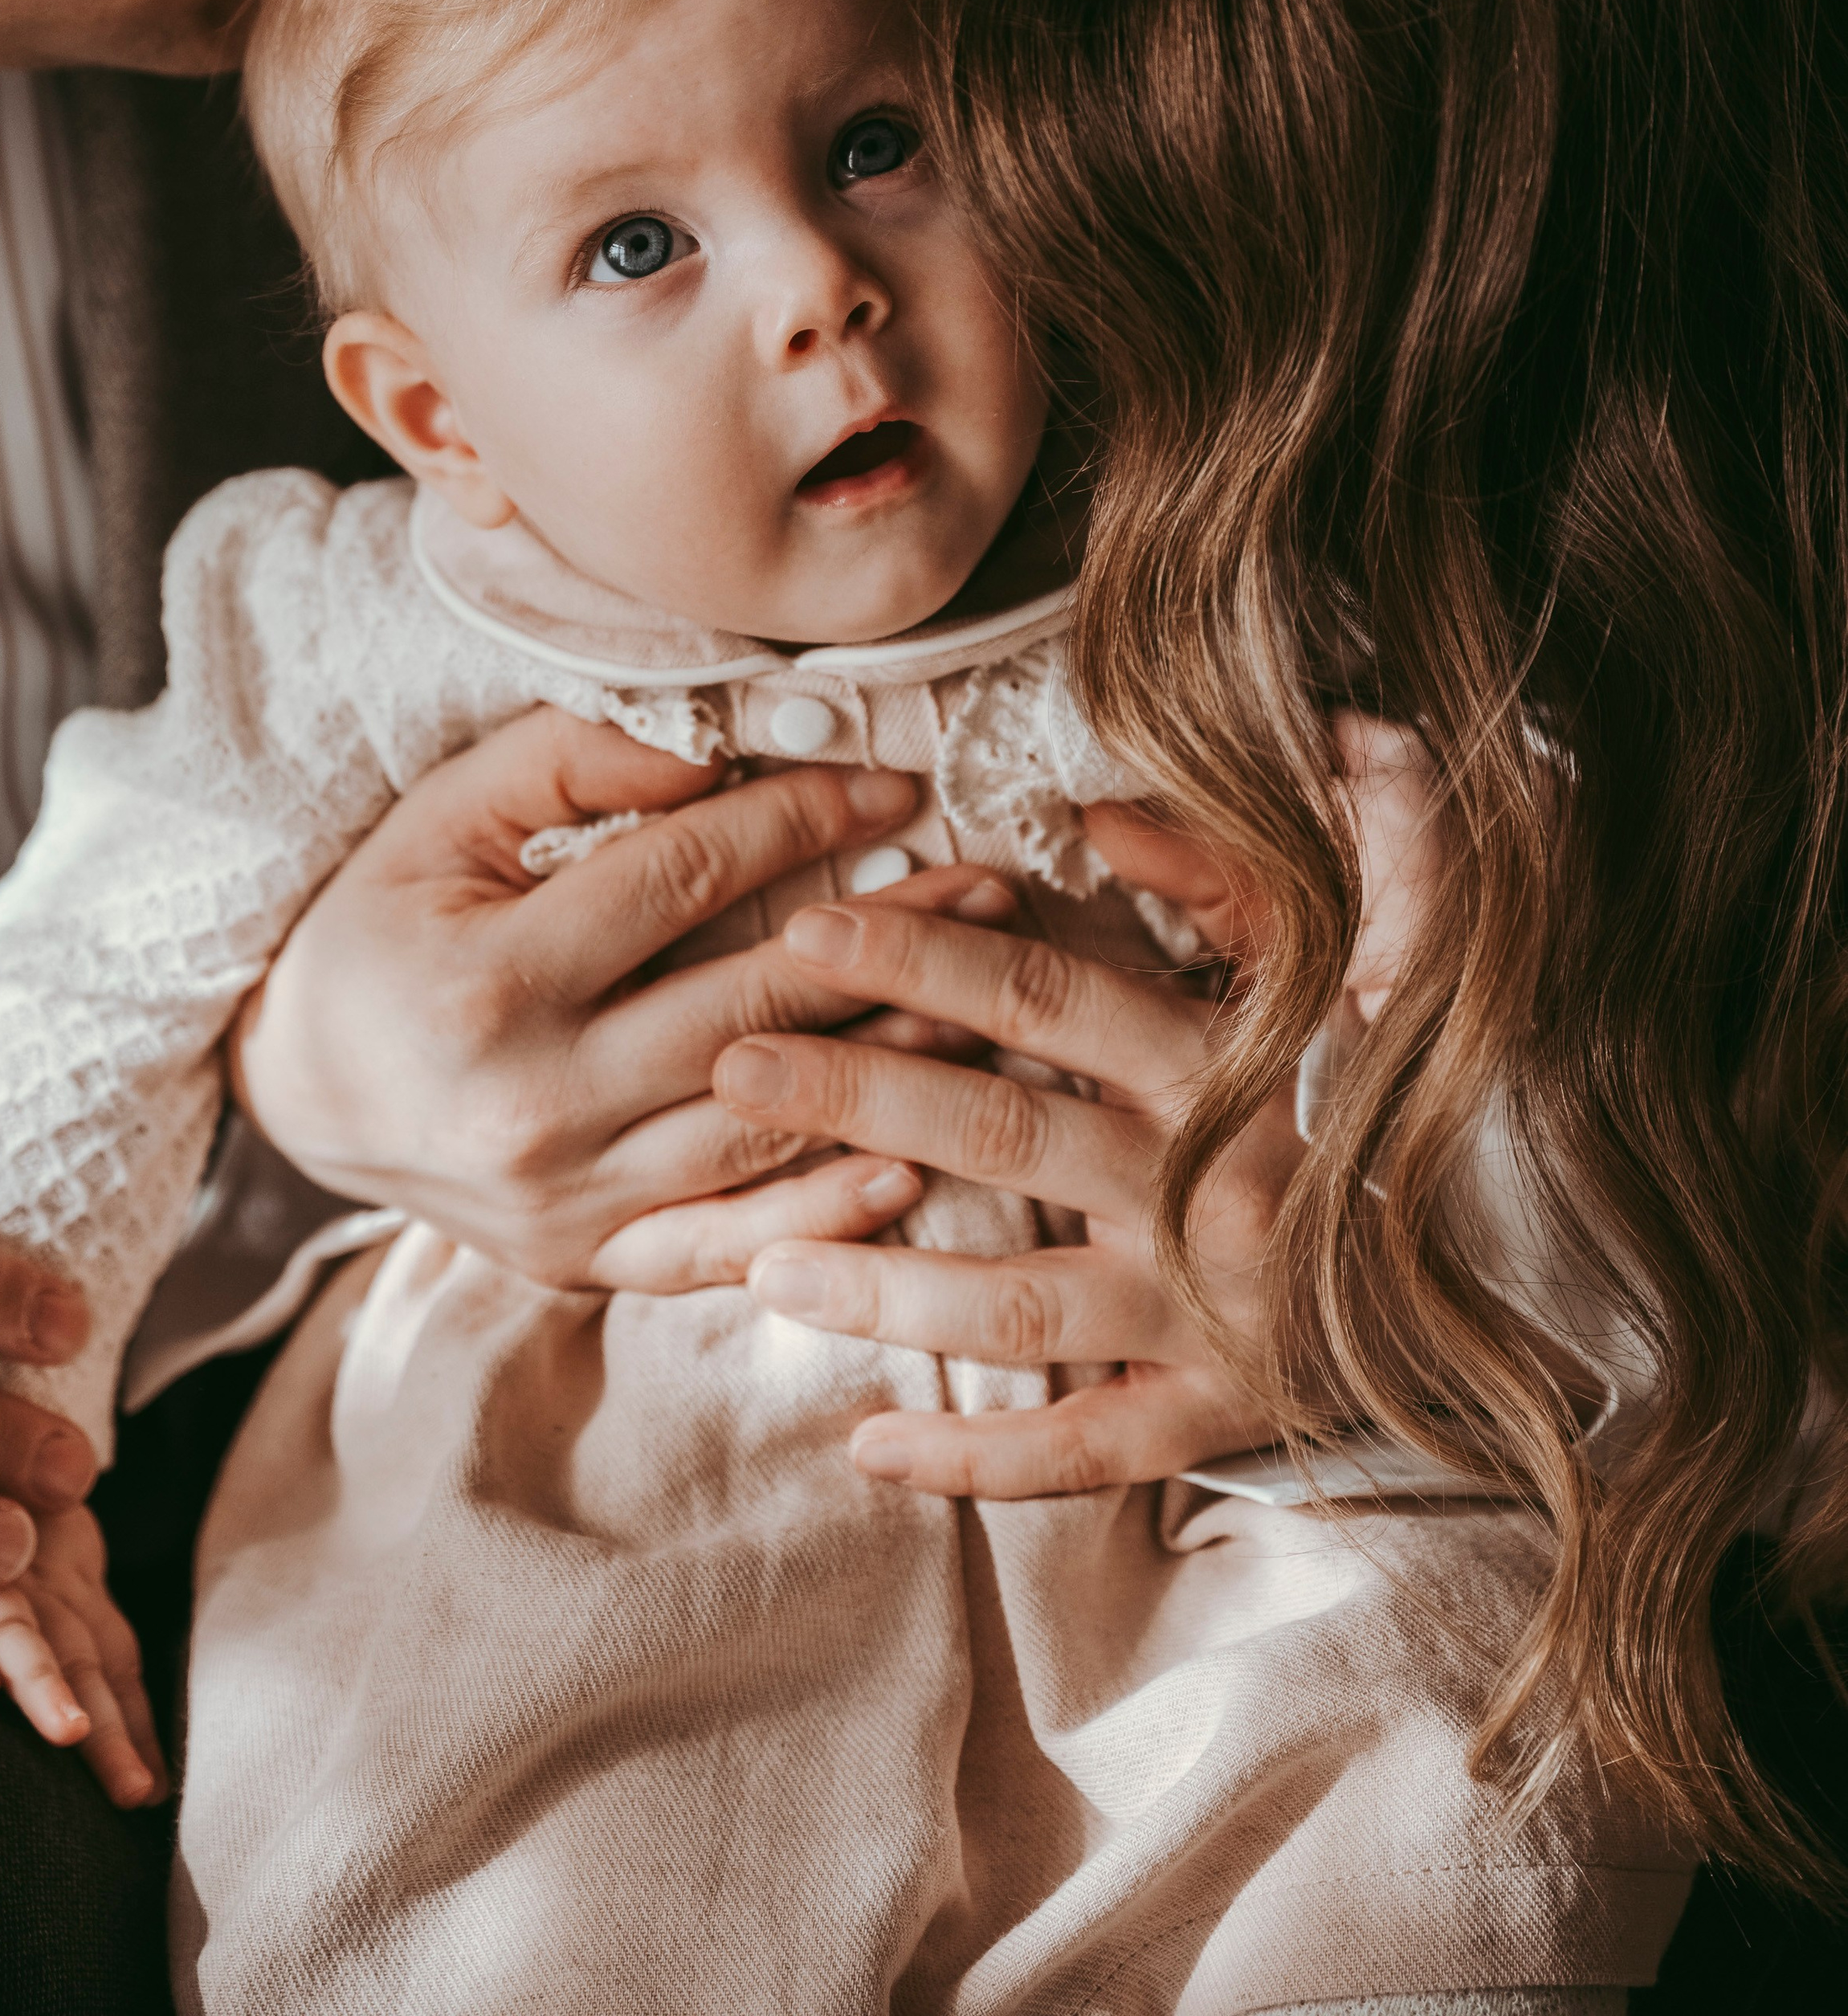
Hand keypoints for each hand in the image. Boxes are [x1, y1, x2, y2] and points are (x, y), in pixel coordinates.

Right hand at [0, 1504, 163, 1808]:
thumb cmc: (13, 1526)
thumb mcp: (57, 1582)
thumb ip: (91, 1656)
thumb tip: (143, 1770)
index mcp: (75, 1594)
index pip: (116, 1666)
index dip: (137, 1728)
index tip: (153, 1796)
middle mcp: (39, 1586)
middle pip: (79, 1659)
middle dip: (107, 1727)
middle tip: (132, 1790)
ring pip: (19, 1632)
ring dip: (45, 1682)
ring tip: (73, 1735)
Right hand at [231, 705, 1013, 1291]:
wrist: (296, 1084)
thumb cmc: (381, 926)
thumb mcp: (442, 817)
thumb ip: (570, 763)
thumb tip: (714, 753)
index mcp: (493, 982)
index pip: (683, 880)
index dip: (798, 821)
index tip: (893, 785)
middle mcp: (532, 1106)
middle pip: (751, 1012)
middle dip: (889, 945)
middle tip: (992, 889)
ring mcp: (563, 1201)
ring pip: (761, 1134)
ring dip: (888, 1070)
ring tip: (989, 1007)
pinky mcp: (581, 1261)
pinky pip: (724, 1247)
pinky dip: (821, 1216)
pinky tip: (910, 1167)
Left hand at [711, 716, 1437, 1494]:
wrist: (1532, 1285)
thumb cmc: (1408, 1102)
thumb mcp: (1355, 957)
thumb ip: (1233, 873)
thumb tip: (1104, 807)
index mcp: (1233, 1067)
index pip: (1056, 995)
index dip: (933, 955)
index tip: (815, 924)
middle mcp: (1215, 1189)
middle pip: (1010, 1132)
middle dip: (861, 1093)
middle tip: (731, 1065)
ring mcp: (1213, 1316)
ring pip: (1023, 1302)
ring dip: (883, 1287)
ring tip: (756, 1264)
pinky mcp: (1219, 1420)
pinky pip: (1081, 1452)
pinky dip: (973, 1455)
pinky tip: (863, 1446)